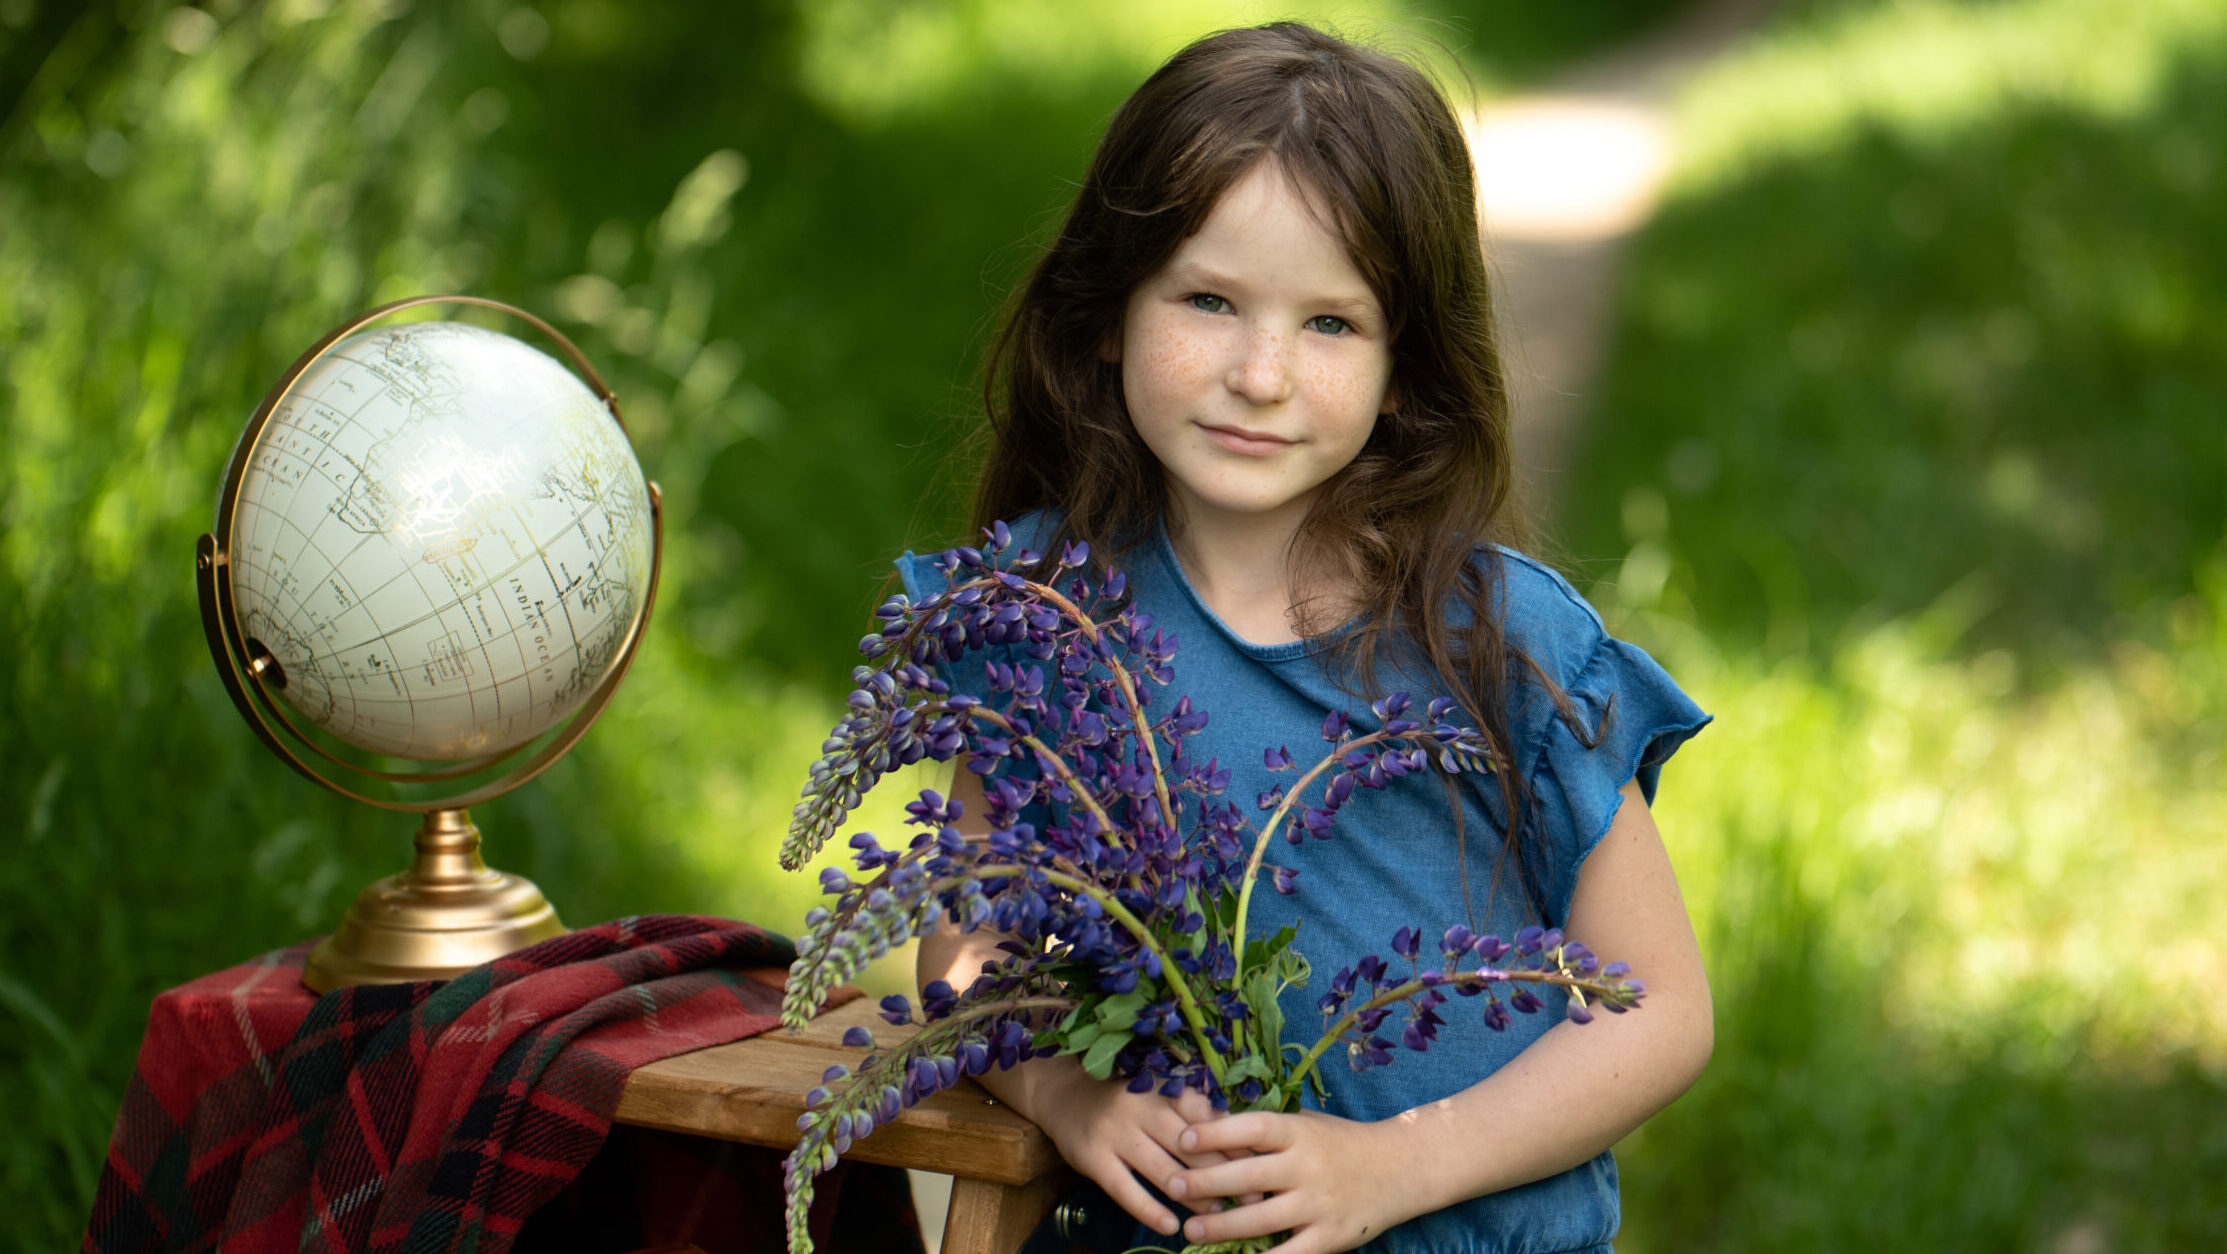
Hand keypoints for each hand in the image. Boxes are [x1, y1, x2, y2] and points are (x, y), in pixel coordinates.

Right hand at [1023, 1062, 1249, 1237]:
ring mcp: (1116, 1133)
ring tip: (1215, 1216)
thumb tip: (1245, 1145)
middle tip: (1249, 1201)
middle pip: (1191, 1149)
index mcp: (1163, 1088)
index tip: (1261, 1168)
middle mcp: (1141, 1107)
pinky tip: (1170, 1226)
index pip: (1208, 1119)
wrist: (1063, 1093)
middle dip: (1224, 1177)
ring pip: (1164, 1172)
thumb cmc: (1124, 1098)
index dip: (1236, 1146)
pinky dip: (1150, 1211)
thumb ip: (1194, 1111)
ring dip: (1194, 1197)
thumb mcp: (1158, 1093)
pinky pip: (1126, 1190)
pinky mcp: (1093, 1157)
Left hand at [1166, 1109, 1413, 1253]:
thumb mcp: (1305, 1123)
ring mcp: (1319, 1204)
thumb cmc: (1339, 1142)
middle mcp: (1308, 1167)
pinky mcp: (1329, 1237)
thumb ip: (1262, 1126)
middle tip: (1173, 1187)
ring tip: (1190, 1229)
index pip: (1253, 1128)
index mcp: (1299, 1133)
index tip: (1183, 1139)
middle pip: (1250, 1176)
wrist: (1400, 1168)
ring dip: (1222, 1226)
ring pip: (1262, 1219)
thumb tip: (1203, 1117)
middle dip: (1207, 1182)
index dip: (1217, 1132)